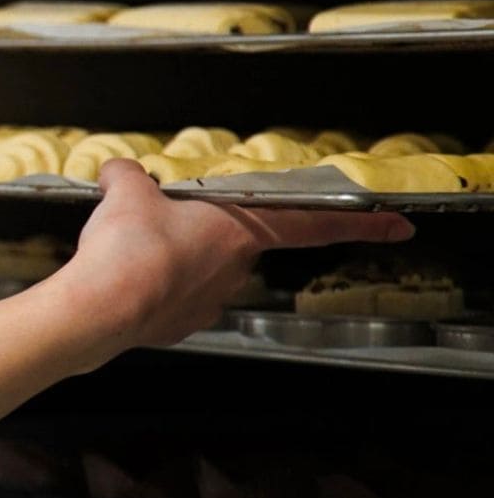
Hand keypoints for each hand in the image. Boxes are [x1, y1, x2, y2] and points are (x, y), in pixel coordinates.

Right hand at [51, 159, 415, 356]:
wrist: (101, 307)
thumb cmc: (129, 249)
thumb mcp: (125, 191)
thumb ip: (129, 177)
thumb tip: (120, 172)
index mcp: (237, 232)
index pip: (312, 224)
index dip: (360, 225)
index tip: (396, 225)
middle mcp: (232, 270)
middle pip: (230, 243)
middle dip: (201, 232)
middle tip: (159, 220)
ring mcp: (206, 302)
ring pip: (197, 271)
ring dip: (172, 260)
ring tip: (128, 248)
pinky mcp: (178, 325)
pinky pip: (171, 298)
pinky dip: (151, 286)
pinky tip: (122, 276)